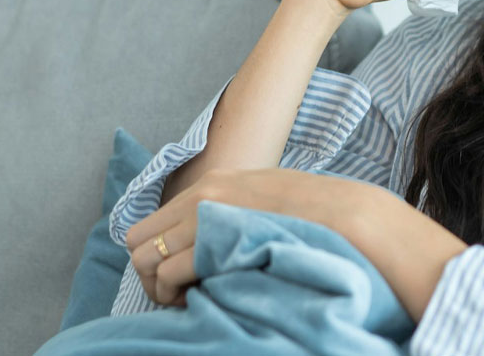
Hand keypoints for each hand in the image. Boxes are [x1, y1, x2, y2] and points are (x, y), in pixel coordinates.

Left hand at [125, 167, 380, 306]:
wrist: (346, 216)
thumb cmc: (316, 215)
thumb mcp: (267, 196)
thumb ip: (236, 210)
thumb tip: (214, 240)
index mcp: (214, 182)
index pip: (154, 221)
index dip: (158, 254)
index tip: (180, 276)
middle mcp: (202, 195)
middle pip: (137, 240)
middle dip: (149, 272)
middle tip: (177, 294)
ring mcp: (206, 217)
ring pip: (145, 259)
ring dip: (158, 286)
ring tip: (187, 300)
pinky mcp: (214, 241)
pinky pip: (169, 272)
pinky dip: (175, 293)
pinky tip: (199, 300)